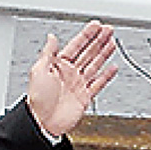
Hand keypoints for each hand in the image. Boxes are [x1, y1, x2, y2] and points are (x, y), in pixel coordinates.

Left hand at [26, 20, 116, 138]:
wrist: (43, 124)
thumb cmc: (37, 100)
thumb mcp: (39, 72)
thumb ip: (47, 53)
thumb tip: (51, 37)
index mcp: (59, 65)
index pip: (76, 45)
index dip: (87, 35)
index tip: (96, 26)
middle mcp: (70, 73)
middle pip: (88, 52)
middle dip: (99, 40)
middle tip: (109, 30)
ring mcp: (78, 84)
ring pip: (95, 65)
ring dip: (104, 53)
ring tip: (112, 42)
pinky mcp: (85, 97)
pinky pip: (98, 83)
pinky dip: (107, 75)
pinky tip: (113, 67)